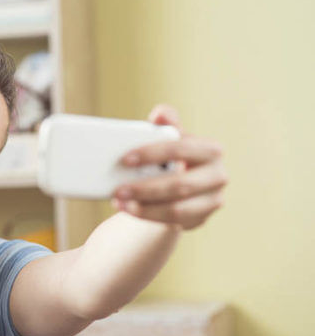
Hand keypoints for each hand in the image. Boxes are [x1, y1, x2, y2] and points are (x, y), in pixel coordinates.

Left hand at [112, 104, 227, 229]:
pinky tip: (129, 210)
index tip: (125, 159)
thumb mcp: (170, 139)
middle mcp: (217, 176)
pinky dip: (148, 216)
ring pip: (177, 208)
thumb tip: (160, 113)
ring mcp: (212, 201)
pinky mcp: (201, 219)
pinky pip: (173, 222)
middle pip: (180, 184)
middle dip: (145, 188)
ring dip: (144, 207)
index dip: (152, 153)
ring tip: (119, 202)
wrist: (179, 187)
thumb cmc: (173, 157)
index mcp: (210, 150)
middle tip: (118, 189)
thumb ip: (167, 125)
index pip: (180, 148)